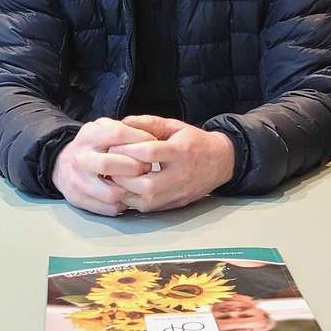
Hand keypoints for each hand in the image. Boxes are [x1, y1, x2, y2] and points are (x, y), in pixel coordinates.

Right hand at [51, 117, 155, 215]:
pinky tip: (128, 194)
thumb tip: (150, 138)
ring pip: (111, 193)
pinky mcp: (79, 200)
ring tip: (139, 183)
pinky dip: (124, 203)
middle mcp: (80, 159)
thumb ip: (125, 128)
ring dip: (131, 190)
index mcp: (89, 136)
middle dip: (134, 167)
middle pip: (108, 164)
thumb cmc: (94, 145)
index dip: (139, 139)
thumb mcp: (105, 128)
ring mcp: (77, 181)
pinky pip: (108, 208)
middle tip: (147, 167)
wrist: (63, 163)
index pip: (116, 134)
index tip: (154, 143)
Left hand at [106, 115, 236, 211]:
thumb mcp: (175, 126)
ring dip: (125, 190)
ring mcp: (179, 192)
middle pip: (145, 183)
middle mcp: (180, 175)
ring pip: (145, 200)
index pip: (149, 153)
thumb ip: (149, 123)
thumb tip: (123, 122)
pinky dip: (133, 200)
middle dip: (122, 175)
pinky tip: (126, 189)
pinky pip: (148, 208)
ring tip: (115, 179)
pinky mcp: (176, 204)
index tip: (112, 147)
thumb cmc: (195, 142)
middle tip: (108, 167)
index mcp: (181, 151)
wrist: (221, 161)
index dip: (127, 150)